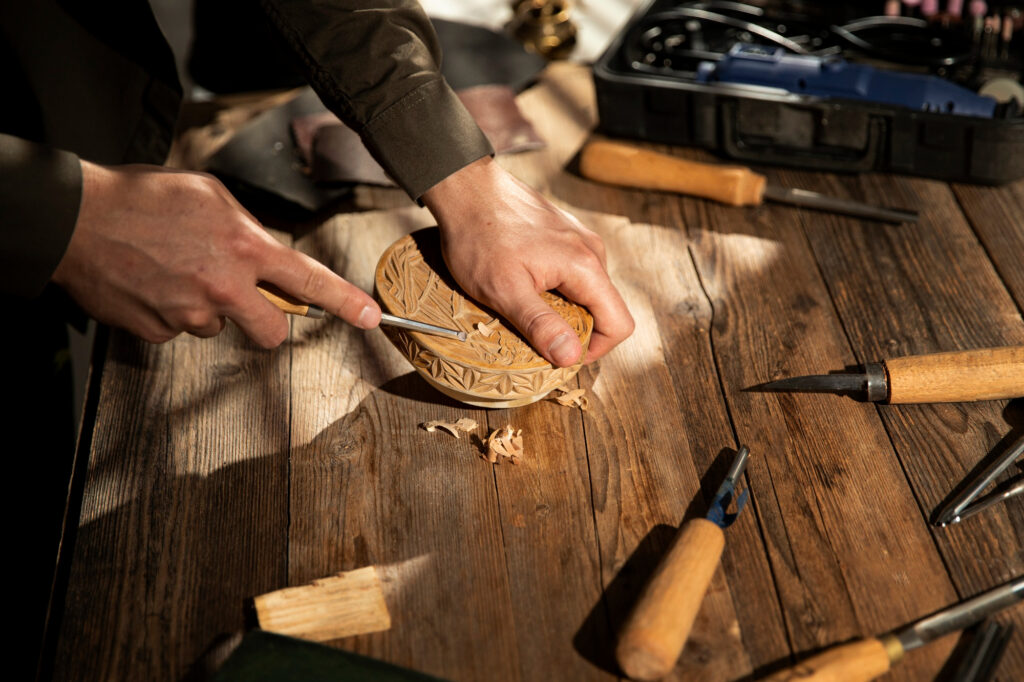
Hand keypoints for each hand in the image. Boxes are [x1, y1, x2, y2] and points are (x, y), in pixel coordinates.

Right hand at [52, 161, 380, 346]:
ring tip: (175, 271)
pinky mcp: (158, 331)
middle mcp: (223, 288)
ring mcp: (190, 314)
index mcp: (244, 248)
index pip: (309, 282)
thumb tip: (264, 252)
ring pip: (218, 326)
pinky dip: (171, 312)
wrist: (76, 219)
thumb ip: (247, 227)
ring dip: (207, 308)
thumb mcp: (210, 195)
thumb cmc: (143, 197)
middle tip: (242, 299)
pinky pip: (179, 329)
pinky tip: (152, 283)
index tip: (371, 318)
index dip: (345, 303)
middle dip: (265, 322)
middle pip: (270, 331)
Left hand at [422, 156, 633, 365]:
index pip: (620, 324)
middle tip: (532, 332)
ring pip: (586, 292)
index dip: (595, 350)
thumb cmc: (479, 236)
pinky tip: (521, 283)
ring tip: (522, 304)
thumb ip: (541, 325)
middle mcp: (592, 251)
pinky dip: (553, 289)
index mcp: (586, 267)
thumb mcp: (504, 290)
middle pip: (604, 310)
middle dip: (574, 330)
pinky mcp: (565, 234)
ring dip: (561, 309)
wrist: (465, 187)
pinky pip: (572, 274)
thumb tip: (570, 357)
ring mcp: (580, 240)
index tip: (558, 355)